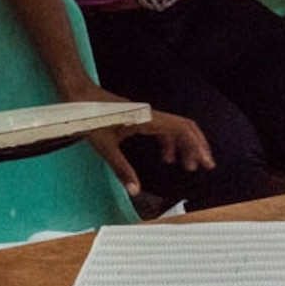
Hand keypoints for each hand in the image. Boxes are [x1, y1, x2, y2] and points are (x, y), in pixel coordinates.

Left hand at [77, 88, 215, 193]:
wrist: (78, 95)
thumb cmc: (89, 116)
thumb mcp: (105, 147)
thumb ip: (122, 169)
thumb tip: (134, 190)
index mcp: (148, 120)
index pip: (183, 130)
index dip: (198, 147)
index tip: (206, 163)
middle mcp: (150, 116)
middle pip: (185, 128)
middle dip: (197, 147)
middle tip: (203, 166)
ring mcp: (146, 115)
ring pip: (175, 128)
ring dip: (184, 146)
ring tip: (186, 165)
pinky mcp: (140, 117)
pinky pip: (163, 129)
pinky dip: (170, 143)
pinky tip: (165, 156)